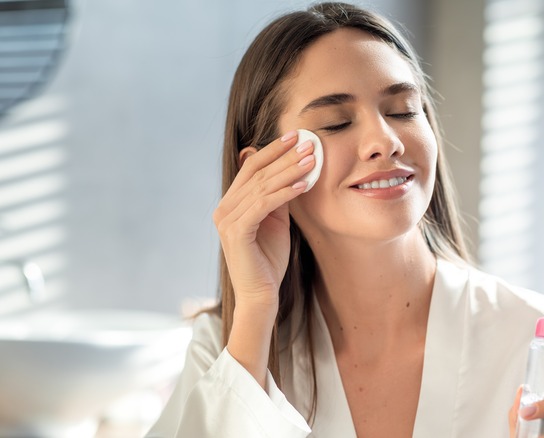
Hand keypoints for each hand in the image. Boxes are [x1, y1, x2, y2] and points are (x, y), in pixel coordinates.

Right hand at [213, 130, 315, 310]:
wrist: (261, 294)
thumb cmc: (269, 259)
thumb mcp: (276, 220)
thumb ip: (278, 196)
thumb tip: (292, 170)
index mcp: (231, 203)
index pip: (252, 167)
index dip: (273, 150)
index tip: (296, 136)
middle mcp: (224, 208)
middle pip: (257, 173)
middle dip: (285, 156)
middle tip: (309, 143)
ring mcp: (227, 220)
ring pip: (262, 186)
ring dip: (289, 171)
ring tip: (312, 160)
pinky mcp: (236, 232)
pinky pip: (263, 205)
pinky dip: (284, 193)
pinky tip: (303, 185)